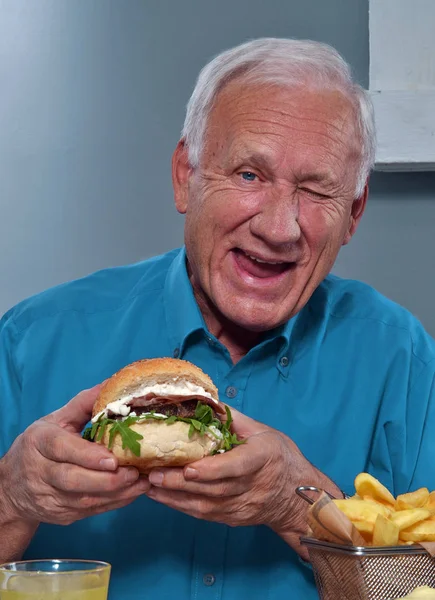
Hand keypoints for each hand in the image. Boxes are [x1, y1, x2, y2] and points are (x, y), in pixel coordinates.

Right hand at [0, 385, 149, 526]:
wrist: (12, 486)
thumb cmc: (40, 445)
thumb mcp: (56, 420)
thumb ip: (84, 404)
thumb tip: (111, 383)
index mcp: (39, 442)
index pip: (62, 449)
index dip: (88, 456)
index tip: (113, 459)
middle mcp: (40, 472)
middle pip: (72, 480)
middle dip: (107, 479)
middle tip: (134, 472)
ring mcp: (50, 497)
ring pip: (84, 500)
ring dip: (117, 494)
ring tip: (142, 482)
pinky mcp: (61, 515)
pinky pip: (90, 512)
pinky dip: (114, 503)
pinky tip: (133, 492)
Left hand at [146, 408, 339, 555]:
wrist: (296, 494)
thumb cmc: (279, 455)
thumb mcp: (263, 431)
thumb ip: (234, 419)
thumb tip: (206, 402)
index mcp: (262, 458)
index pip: (236, 466)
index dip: (212, 470)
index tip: (189, 468)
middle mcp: (252, 486)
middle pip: (214, 489)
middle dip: (180, 483)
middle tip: (153, 473)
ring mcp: (242, 506)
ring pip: (205, 505)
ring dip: (175, 497)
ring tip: (149, 485)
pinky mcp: (232, 518)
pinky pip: (204, 514)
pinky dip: (181, 506)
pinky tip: (162, 496)